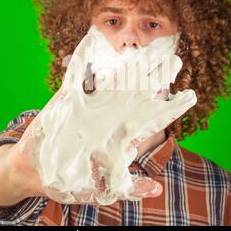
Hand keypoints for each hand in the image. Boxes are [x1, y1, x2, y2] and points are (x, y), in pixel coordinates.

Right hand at [11, 28, 196, 204]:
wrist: (40, 173)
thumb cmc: (74, 182)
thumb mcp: (107, 188)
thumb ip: (132, 188)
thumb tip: (158, 190)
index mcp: (123, 134)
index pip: (153, 116)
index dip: (172, 106)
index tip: (191, 95)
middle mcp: (110, 116)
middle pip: (140, 90)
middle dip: (158, 76)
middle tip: (176, 61)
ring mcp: (90, 105)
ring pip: (114, 78)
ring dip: (129, 63)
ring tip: (144, 49)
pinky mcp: (67, 99)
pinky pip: (75, 74)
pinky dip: (81, 57)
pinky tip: (90, 39)